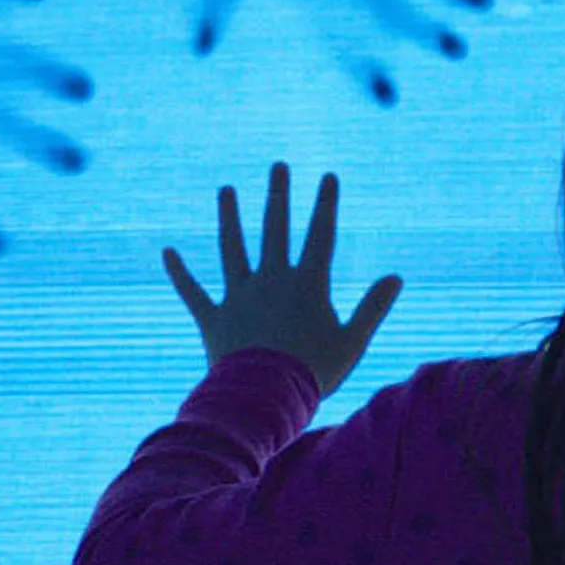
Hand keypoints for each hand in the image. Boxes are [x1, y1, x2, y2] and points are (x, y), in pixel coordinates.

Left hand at [164, 162, 403, 398]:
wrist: (265, 397)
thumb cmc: (314, 373)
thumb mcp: (353, 341)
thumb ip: (373, 307)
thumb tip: (396, 277)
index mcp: (307, 285)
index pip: (320, 235)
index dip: (325, 204)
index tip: (328, 177)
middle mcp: (271, 281)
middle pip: (274, 229)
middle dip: (278, 196)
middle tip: (278, 166)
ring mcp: (239, 298)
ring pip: (232, 249)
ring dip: (228, 217)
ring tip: (226, 190)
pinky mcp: (213, 319)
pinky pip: (193, 292)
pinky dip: (179, 272)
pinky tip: (167, 252)